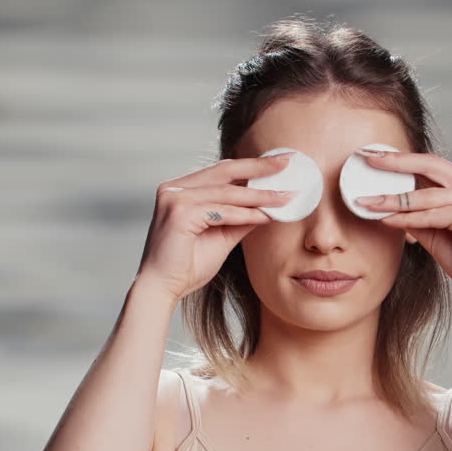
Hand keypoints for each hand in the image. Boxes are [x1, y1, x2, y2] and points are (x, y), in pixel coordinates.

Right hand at [135, 154, 294, 301]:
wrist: (162, 288)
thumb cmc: (187, 266)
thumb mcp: (222, 236)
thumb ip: (241, 218)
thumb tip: (269, 206)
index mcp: (182, 189)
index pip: (222, 171)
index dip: (252, 165)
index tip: (280, 163)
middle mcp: (175, 187)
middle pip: (226, 170)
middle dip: (260, 167)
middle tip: (288, 162)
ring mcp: (175, 198)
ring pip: (227, 192)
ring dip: (260, 195)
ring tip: (286, 197)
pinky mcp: (179, 213)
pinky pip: (221, 211)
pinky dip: (245, 214)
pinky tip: (266, 217)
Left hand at [353, 149, 451, 301]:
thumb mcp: (436, 233)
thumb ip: (417, 217)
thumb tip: (388, 206)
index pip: (434, 165)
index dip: (404, 159)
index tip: (377, 156)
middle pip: (431, 165)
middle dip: (396, 162)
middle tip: (368, 158)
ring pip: (427, 194)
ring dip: (393, 198)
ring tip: (367, 201)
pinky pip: (433, 215)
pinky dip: (408, 218)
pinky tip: (386, 219)